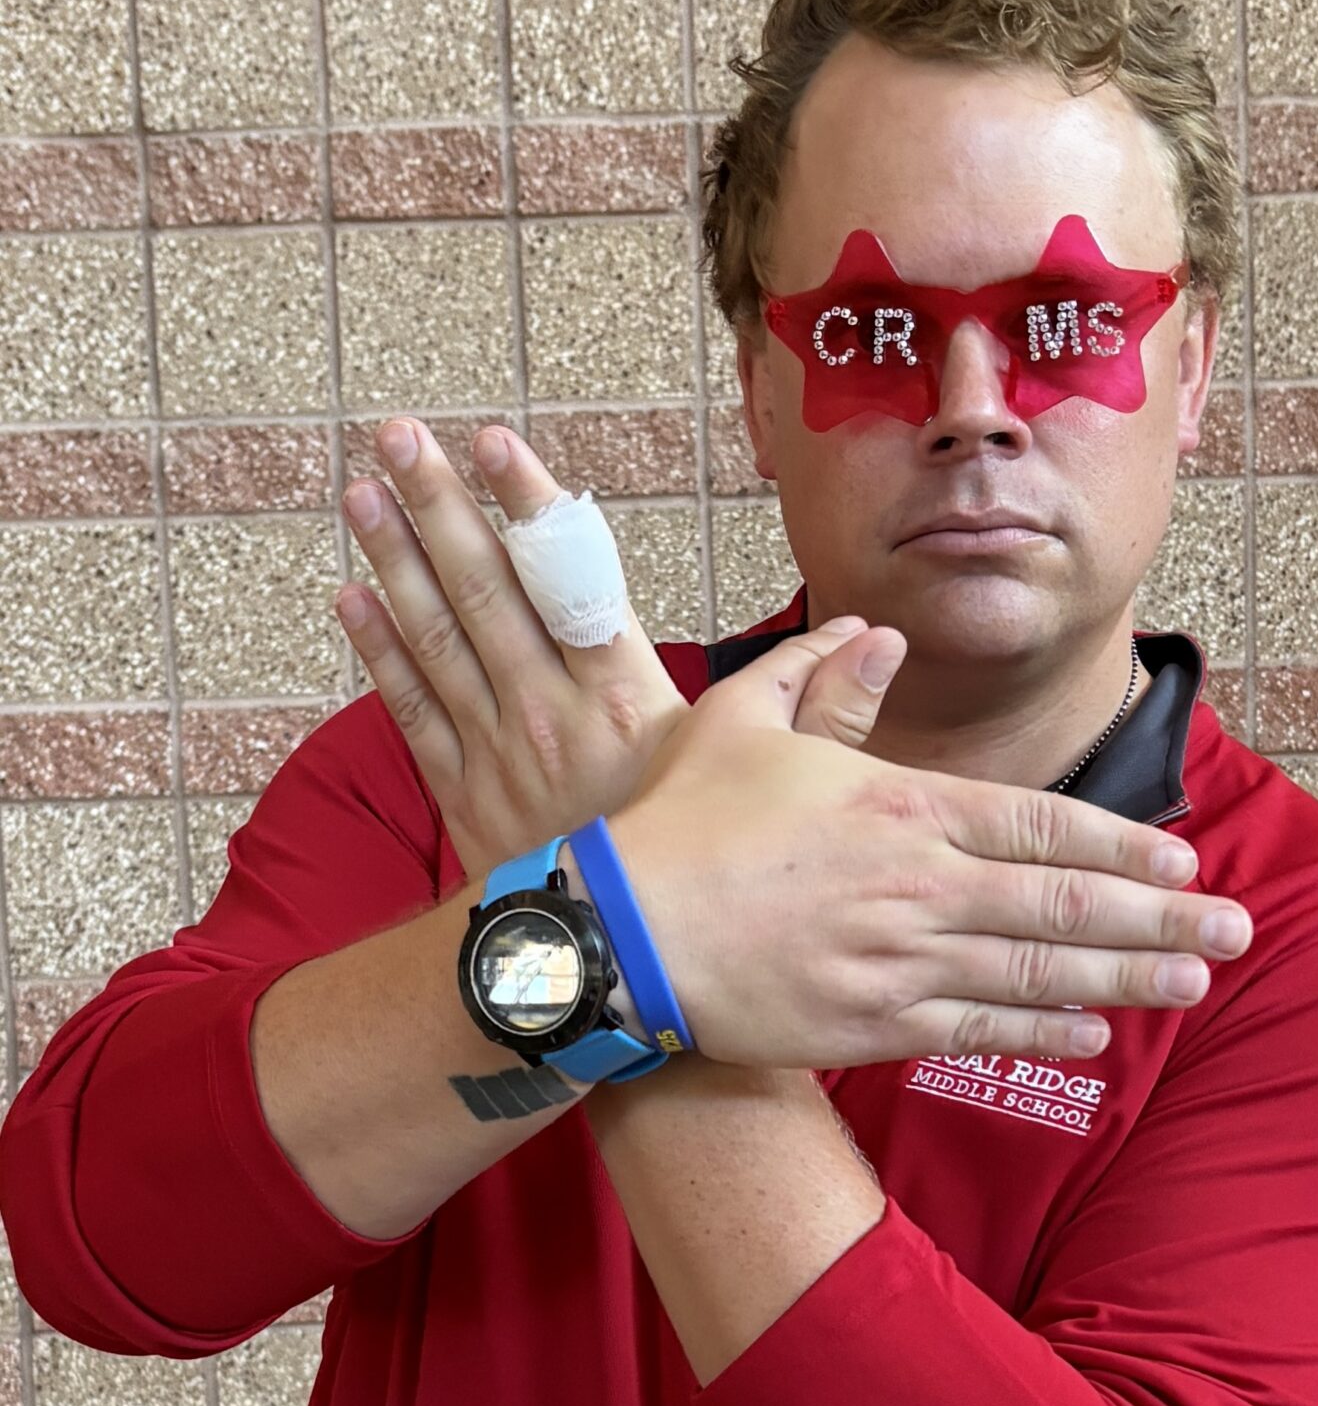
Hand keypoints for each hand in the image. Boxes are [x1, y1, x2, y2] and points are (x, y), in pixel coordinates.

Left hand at [334, 416, 894, 884]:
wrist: (625, 971)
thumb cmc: (706, 874)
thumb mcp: (767, 782)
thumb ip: (822, 702)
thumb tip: (876, 638)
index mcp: (626, 700)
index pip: (570, 581)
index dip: (531, 507)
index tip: (495, 443)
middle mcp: (553, 716)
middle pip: (486, 591)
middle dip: (439, 506)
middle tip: (399, 434)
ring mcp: (498, 754)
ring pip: (436, 638)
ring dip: (396, 558)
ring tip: (364, 489)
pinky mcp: (462, 796)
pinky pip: (410, 712)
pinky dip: (377, 653)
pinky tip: (352, 595)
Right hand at [605, 633, 1253, 1067]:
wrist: (613, 936)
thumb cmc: (676, 824)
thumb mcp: (743, 720)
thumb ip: (823, 671)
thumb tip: (878, 629)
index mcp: (902, 806)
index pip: (1042, 824)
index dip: (1122, 845)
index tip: (1183, 857)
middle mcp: (920, 885)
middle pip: (1066, 905)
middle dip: (1162, 917)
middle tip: (1236, 930)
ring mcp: (900, 962)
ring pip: (1038, 974)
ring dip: (1127, 977)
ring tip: (1194, 980)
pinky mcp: (871, 1025)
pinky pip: (979, 1030)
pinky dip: (1043, 1031)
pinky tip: (1096, 1033)